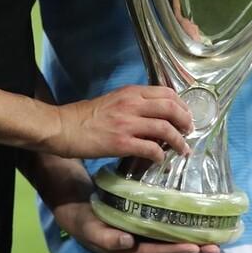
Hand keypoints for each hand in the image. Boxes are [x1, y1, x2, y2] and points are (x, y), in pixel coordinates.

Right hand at [50, 85, 191, 161]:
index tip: (185, 116)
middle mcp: (131, 104)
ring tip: (183, 150)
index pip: (166, 93)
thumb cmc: (86, 116)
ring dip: (179, 142)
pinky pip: (150, 148)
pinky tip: (160, 160)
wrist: (63, 127)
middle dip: (186, 121)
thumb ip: (134, 104)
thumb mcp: (113, 101)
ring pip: (165, 129)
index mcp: (130, 93)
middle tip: (189, 132)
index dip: (181, 105)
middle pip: (171, 108)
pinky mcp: (121, 143)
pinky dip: (160, 155)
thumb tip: (155, 115)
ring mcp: (127, 124)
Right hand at [52, 198, 220, 252]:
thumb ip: (107, 237)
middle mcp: (138, 249)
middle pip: (169, 250)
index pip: (156, 252)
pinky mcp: (142, 228)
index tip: (195, 246)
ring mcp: (141, 239)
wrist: (76, 210)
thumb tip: (127, 242)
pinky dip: (179, 228)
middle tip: (215, 246)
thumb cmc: (83, 221)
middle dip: (192, 248)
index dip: (176, 249)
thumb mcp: (90, 228)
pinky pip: (164, 232)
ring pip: (169, 242)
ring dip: (190, 240)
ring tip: (212, 238)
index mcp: (127, 252)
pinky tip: (192, 221)